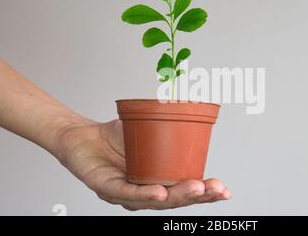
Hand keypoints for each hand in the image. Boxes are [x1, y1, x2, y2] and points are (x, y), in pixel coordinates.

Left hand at [56, 119, 231, 210]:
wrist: (82, 135)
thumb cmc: (116, 137)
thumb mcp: (150, 130)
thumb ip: (171, 126)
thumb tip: (197, 105)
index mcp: (157, 183)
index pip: (184, 193)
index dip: (206, 195)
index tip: (225, 190)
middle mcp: (143, 194)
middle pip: (174, 201)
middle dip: (197, 196)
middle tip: (215, 188)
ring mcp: (125, 195)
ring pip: (155, 200)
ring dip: (177, 195)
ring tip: (196, 187)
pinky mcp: (106, 188)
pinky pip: (127, 193)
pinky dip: (145, 193)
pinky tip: (160, 191)